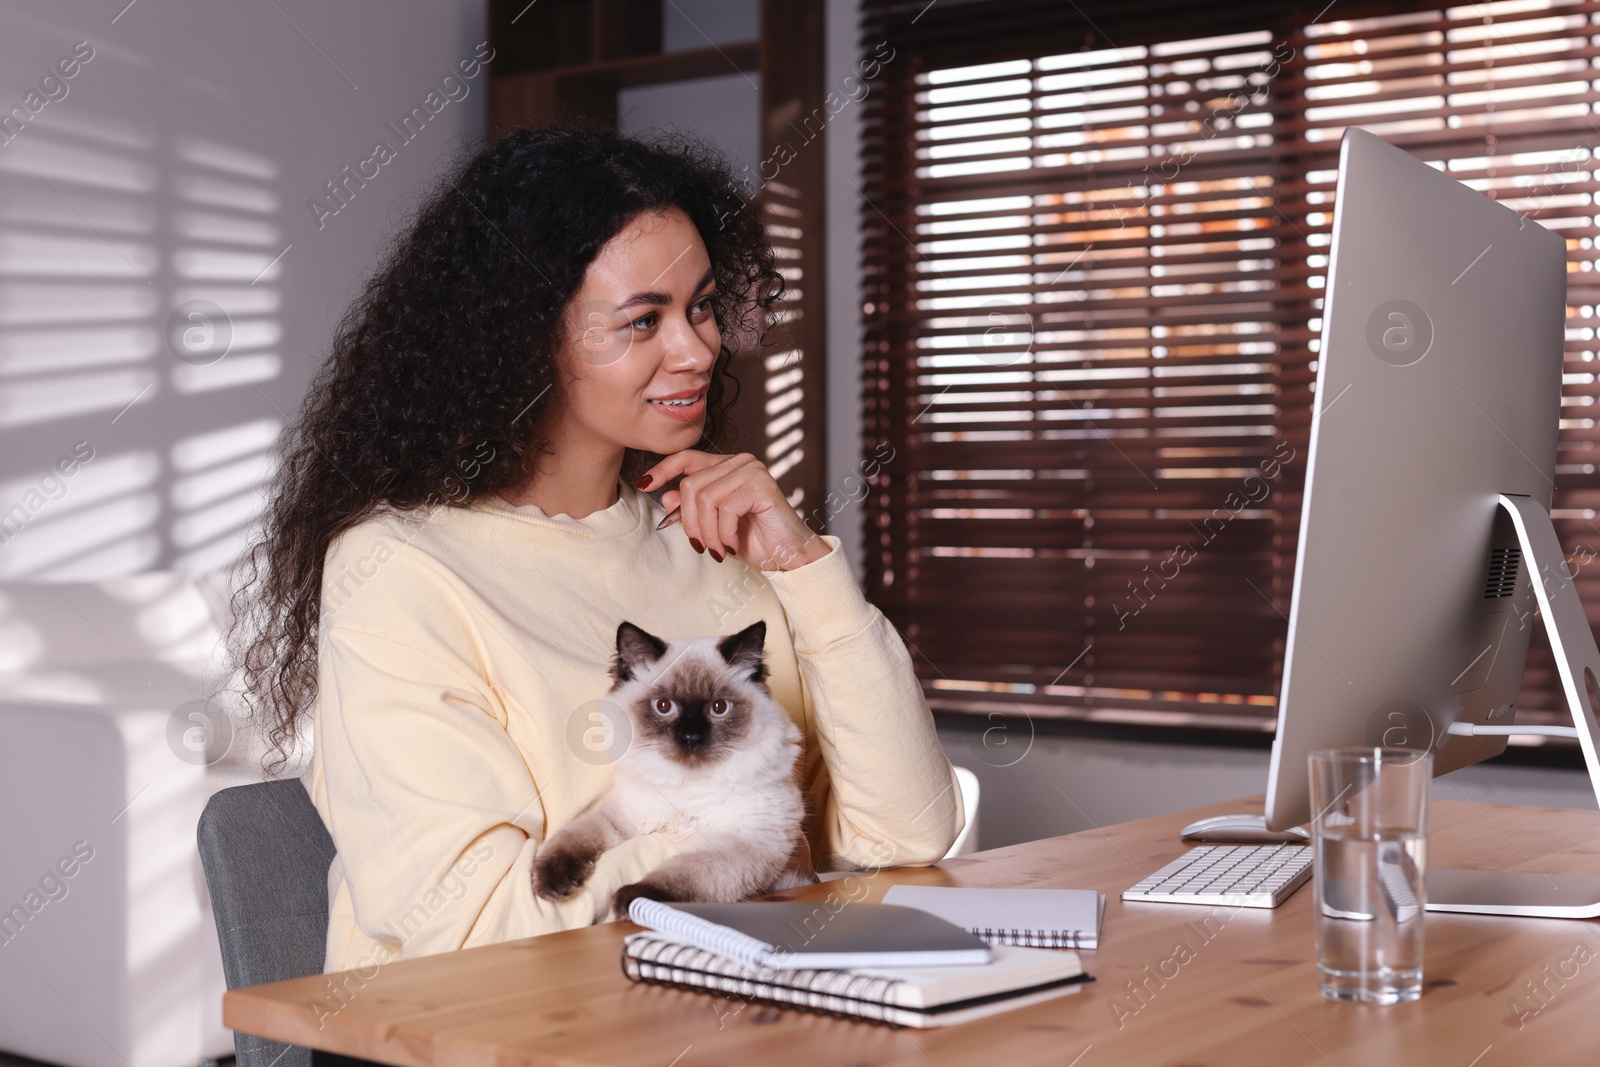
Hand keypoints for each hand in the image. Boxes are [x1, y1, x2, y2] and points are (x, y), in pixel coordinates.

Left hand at [638, 451, 830, 570]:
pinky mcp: (762, 486)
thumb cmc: (754, 539)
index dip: (662, 470)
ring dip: (707, 532)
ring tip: (717, 549)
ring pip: (705, 498)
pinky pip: (725, 508)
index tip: (644, 485)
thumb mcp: (714, 525)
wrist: (788, 556)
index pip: (686, 457)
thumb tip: (665, 496)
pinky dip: (723, 533)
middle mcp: (739, 462)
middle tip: (701, 545)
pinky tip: (732, 545)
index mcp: (726, 465)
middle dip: (689, 521)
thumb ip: (692, 508)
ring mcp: (752, 471)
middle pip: (691, 484)